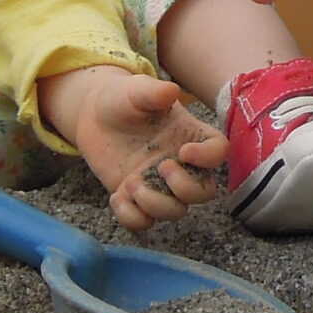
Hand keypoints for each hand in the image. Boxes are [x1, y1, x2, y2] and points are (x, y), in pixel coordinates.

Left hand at [41, 64, 229, 231]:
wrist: (93, 115)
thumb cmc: (122, 98)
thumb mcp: (136, 90)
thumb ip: (152, 92)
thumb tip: (170, 90)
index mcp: (190, 136)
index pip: (218, 152)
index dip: (208, 158)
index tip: (184, 151)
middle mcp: (180, 165)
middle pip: (204, 193)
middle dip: (184, 188)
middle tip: (160, 167)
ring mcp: (158, 185)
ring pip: (175, 212)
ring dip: (155, 204)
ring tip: (131, 183)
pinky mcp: (135, 198)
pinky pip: (143, 222)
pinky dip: (131, 217)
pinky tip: (116, 196)